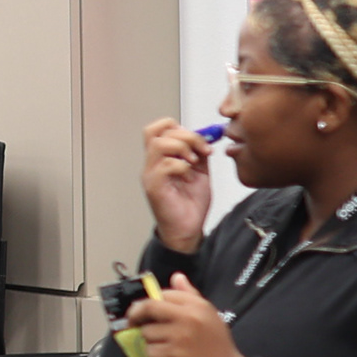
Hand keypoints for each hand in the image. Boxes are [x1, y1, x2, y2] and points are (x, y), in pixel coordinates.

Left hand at [124, 274, 245, 356]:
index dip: (152, 301)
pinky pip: (150, 350)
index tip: (147, 308)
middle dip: (136, 314)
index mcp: (197, 305)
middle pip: (148, 308)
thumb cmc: (217, 344)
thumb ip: (191, 295)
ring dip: (151, 339)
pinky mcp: (170, 356)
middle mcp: (187, 318)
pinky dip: (155, 355)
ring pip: (147, 332)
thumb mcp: (209, 315)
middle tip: (133, 320)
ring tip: (166, 345)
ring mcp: (178, 337)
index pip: (164, 294)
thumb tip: (176, 276)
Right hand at [142, 117, 215, 254]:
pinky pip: (165, 165)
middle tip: (202, 150)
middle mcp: (152, 163)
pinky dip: (182, 167)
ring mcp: (150, 174)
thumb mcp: (201, 172)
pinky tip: (189, 177)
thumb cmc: (190, 204)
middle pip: (158, 132)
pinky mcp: (154, 186)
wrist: (188, 229)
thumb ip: (199, 153)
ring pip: (159, 144)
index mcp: (161, 157)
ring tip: (194, 162)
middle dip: (187, 136)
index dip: (178, 127)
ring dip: (182, 149)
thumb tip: (206, 136)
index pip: (158, 128)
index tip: (199, 140)